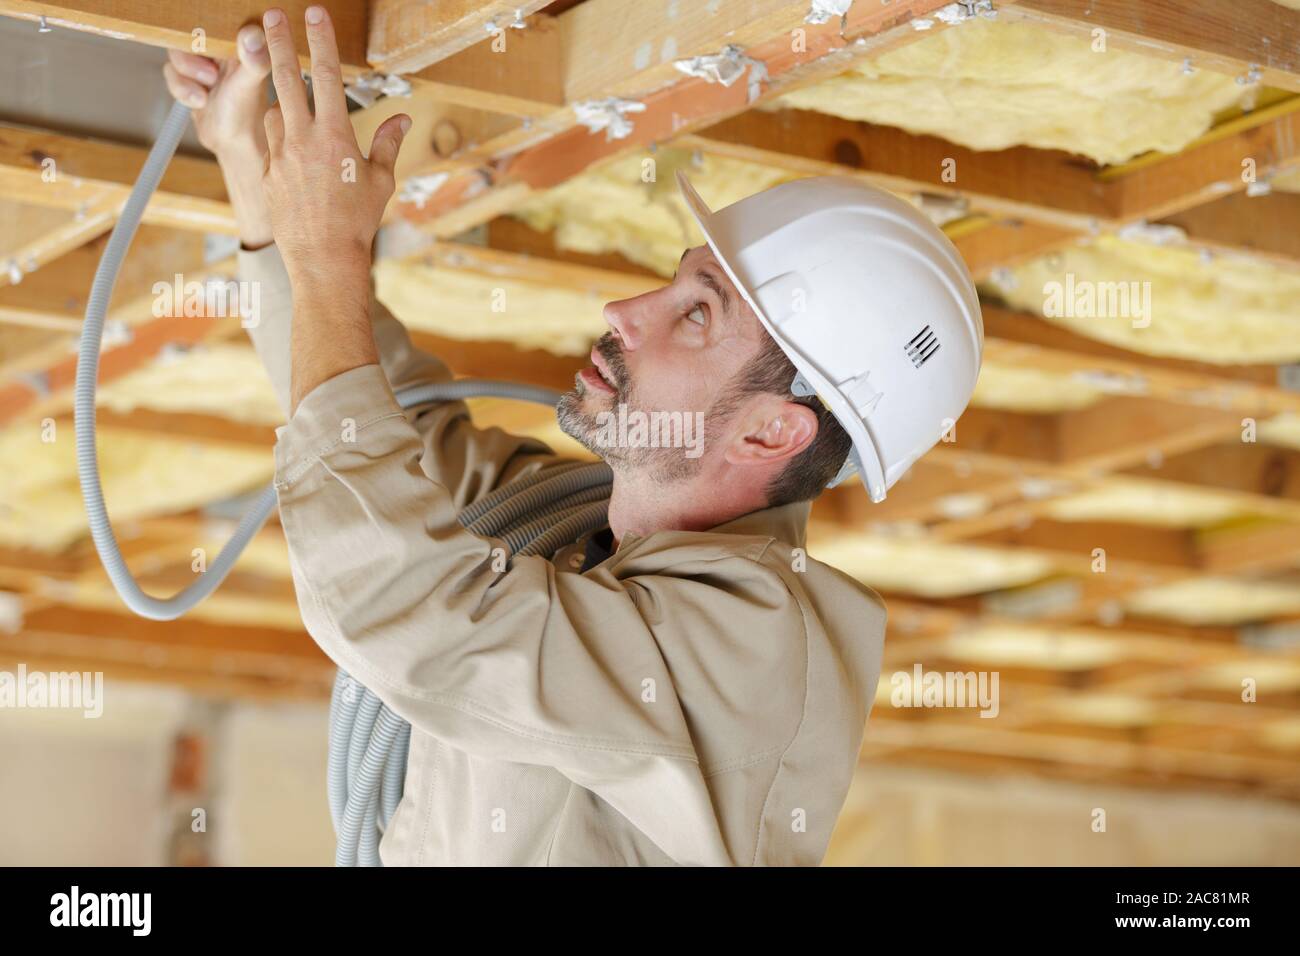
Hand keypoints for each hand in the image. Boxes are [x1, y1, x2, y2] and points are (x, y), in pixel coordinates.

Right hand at [163, 25, 271, 156]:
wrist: (233, 143)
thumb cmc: (248, 115)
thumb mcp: (250, 83)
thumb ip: (254, 59)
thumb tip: (253, 34)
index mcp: (239, 43)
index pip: (213, 21)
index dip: (203, 31)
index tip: (208, 52)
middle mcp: (221, 50)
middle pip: (189, 34)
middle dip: (192, 58)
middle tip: (211, 77)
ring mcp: (204, 63)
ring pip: (177, 53)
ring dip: (187, 74)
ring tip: (207, 92)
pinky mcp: (190, 78)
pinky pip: (171, 72)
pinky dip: (181, 88)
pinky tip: (199, 101)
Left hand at [260, 6, 409, 277]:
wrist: (322, 257)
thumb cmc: (357, 221)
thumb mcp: (380, 181)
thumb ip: (388, 145)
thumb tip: (402, 120)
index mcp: (335, 136)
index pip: (325, 76)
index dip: (320, 41)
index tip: (313, 15)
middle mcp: (302, 139)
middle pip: (284, 78)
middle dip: (277, 43)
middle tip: (271, 16)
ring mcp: (280, 154)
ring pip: (275, 110)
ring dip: (282, 101)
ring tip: (294, 104)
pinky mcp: (268, 171)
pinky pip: (271, 141)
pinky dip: (279, 134)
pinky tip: (291, 145)